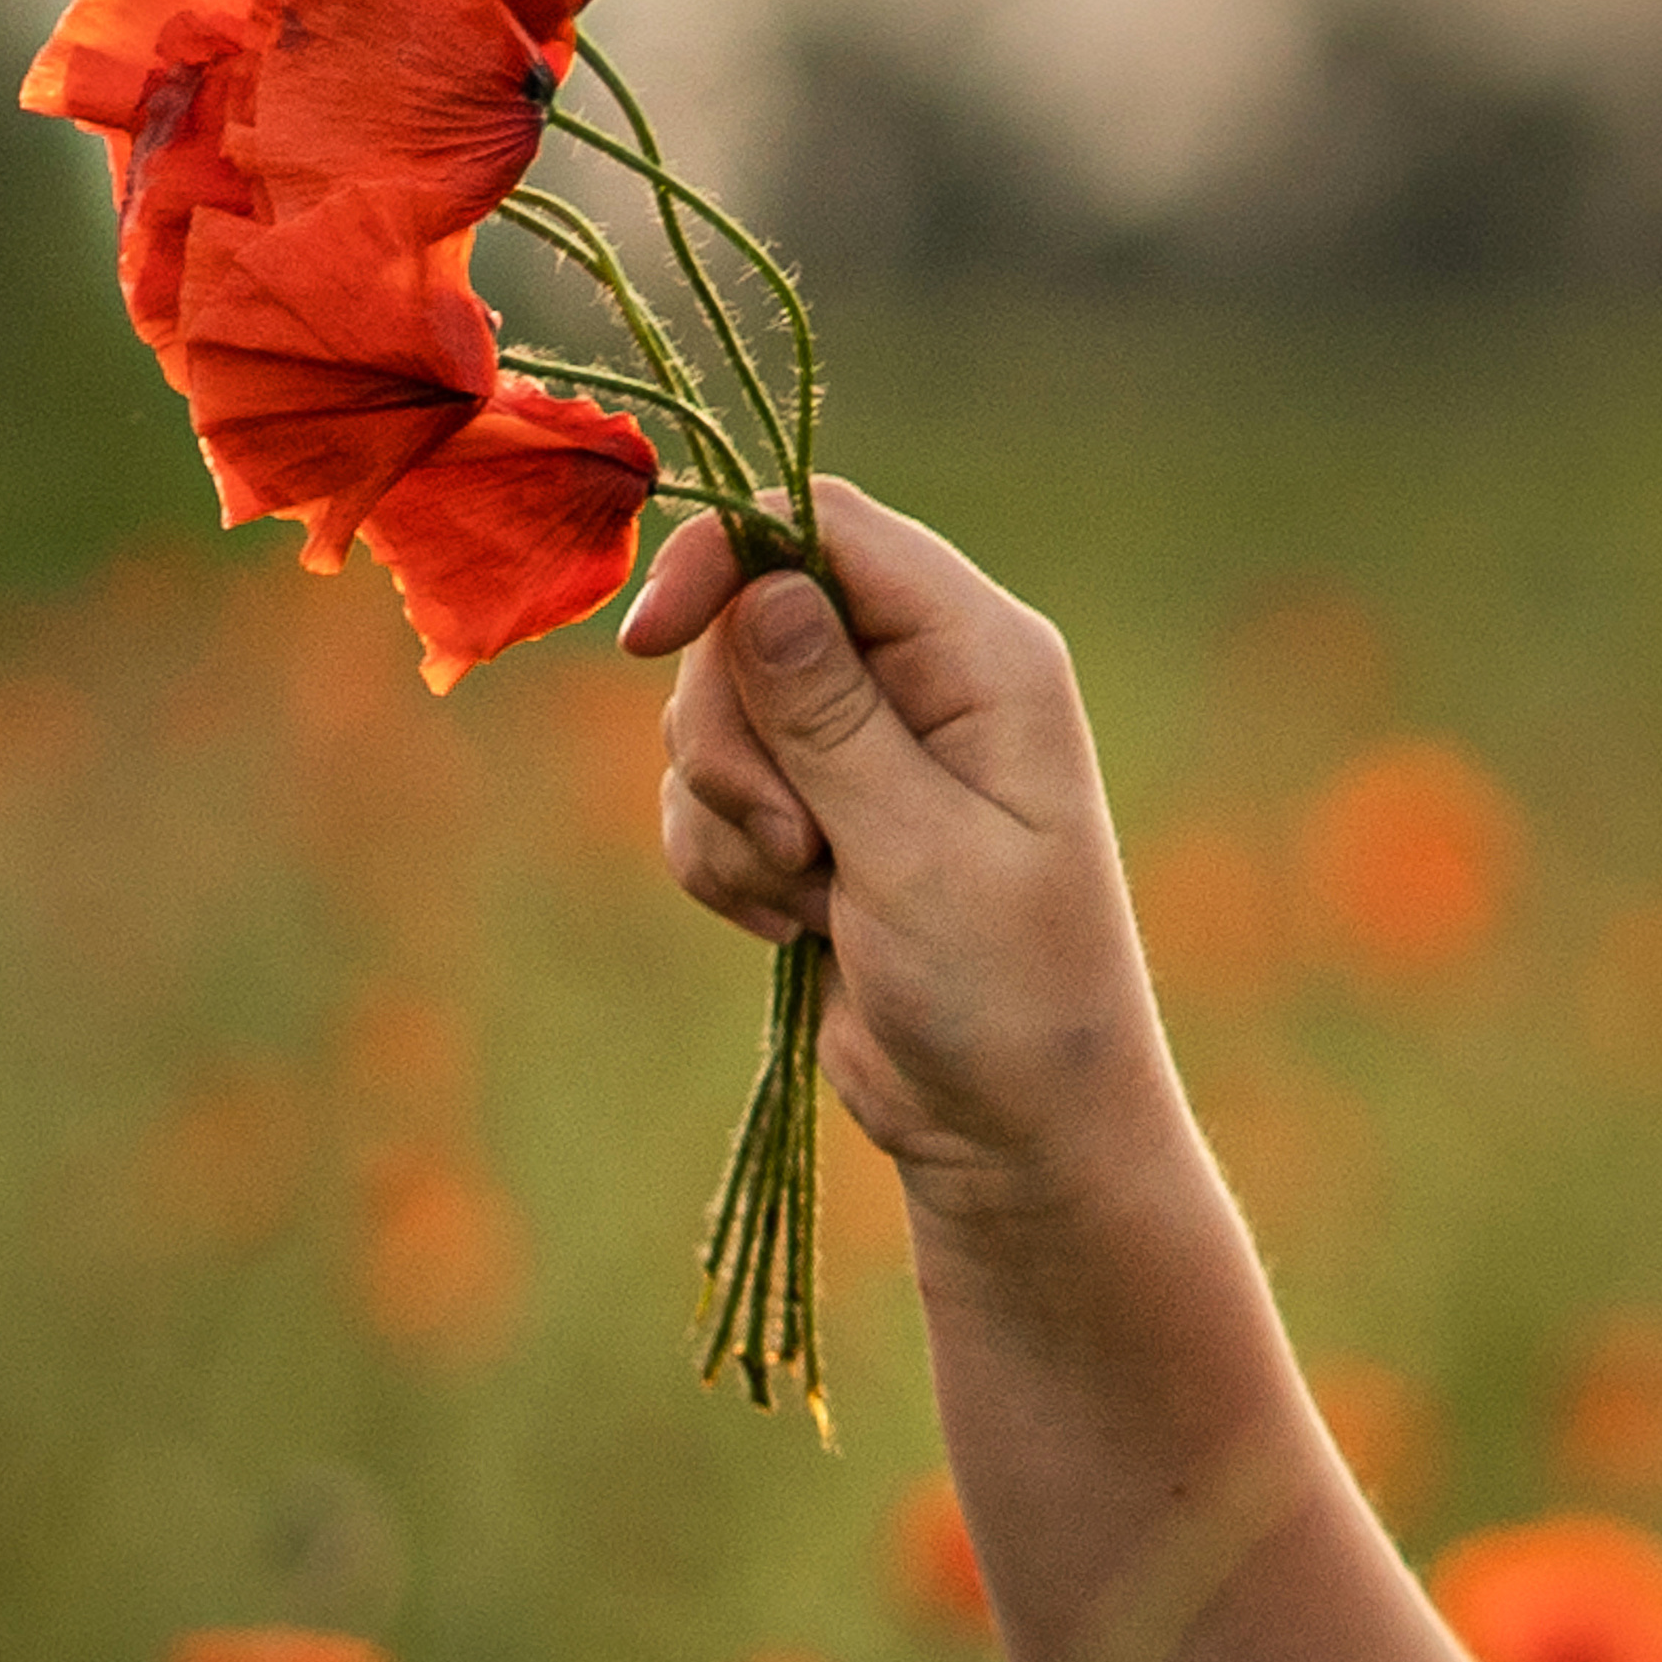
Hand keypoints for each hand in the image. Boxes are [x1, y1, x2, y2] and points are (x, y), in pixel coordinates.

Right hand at [621, 477, 1179, 1221]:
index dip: (724, 560)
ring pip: (715, 712)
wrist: (1014, 1133)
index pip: (824, 527)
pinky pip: (705, 791)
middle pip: (746, 619)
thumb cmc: (1008, 995)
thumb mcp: (917, 849)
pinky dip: (724, 860)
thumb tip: (758, 583)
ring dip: (729, 816)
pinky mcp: (812, 810)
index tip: (648, 642)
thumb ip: (829, 713)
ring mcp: (862, 744)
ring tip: (810, 899)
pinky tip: (796, 926)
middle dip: (734, 739)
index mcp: (980, 652)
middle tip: (791, 842)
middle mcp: (922, 675)